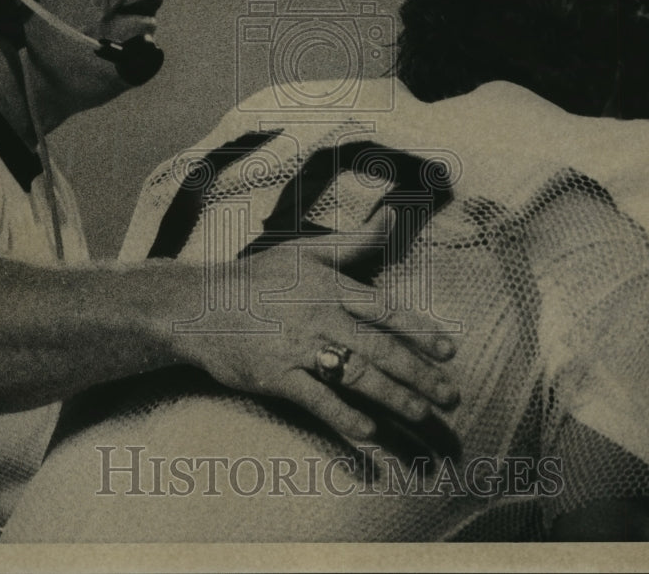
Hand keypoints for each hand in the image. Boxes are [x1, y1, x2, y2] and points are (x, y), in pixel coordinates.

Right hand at [172, 208, 459, 443]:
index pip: (384, 309)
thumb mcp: (306, 252)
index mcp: (330, 287)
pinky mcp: (275, 376)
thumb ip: (354, 241)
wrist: (199, 303)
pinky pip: (315, 398)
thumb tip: (391, 216)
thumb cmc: (258, 277)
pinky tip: (368, 432)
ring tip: (420, 414)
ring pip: (354, 374)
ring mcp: (297, 348)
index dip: (419, 330)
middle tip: (449, 395)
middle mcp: (320, 317)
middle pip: (378, 348)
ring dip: (392, 396)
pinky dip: (343, 415)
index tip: (449, 351)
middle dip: (418, 373)